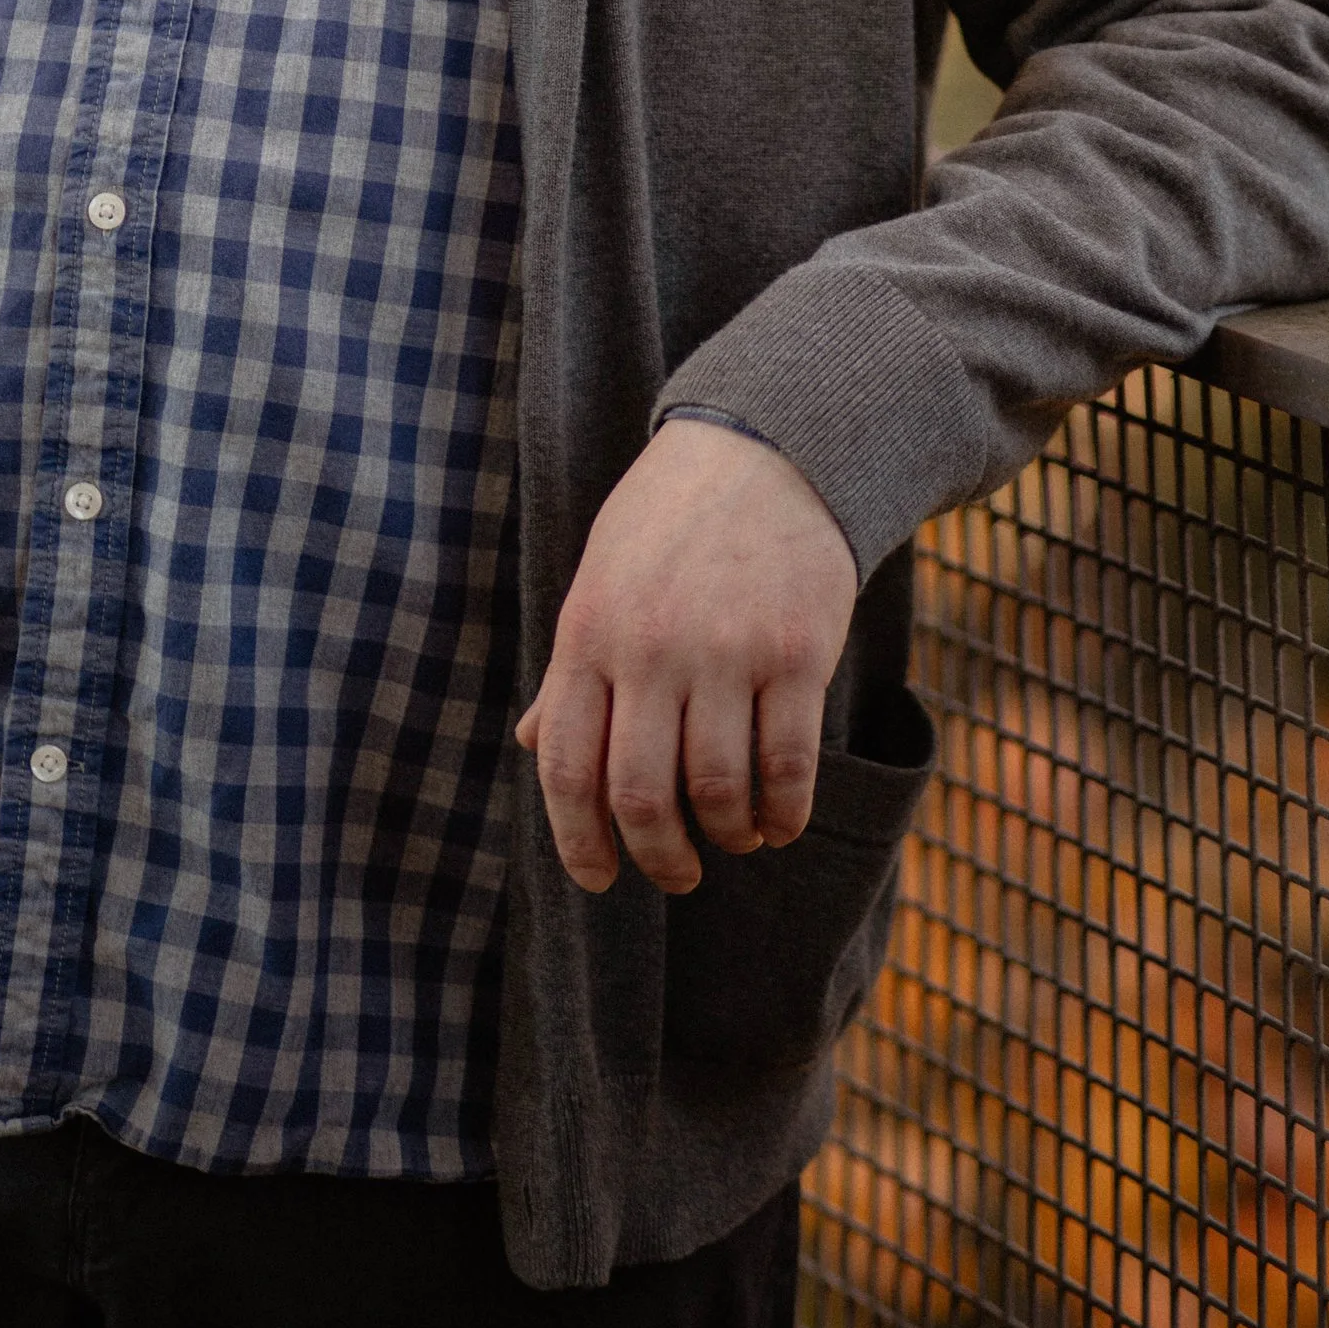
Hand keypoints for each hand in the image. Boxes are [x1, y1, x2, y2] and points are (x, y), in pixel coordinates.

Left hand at [516, 419, 856, 896]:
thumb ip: (573, 670)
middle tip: (676, 875)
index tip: (598, 879)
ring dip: (728, 835)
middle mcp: (650, 647)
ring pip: (719, 789)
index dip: (578, 840)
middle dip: (659, 857)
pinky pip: (788, 763)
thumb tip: (531, 745)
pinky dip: (785, 811)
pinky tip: (780, 819)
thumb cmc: (669, 524)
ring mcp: (726, 650)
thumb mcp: (601, 581)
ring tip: (736, 837)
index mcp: (589, 633)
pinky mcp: (797, 651)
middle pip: (641, 795)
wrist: (763, 447)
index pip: (565, 764)